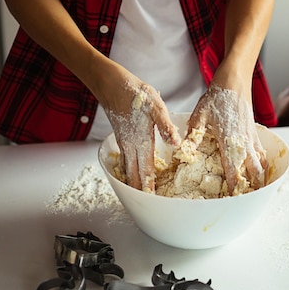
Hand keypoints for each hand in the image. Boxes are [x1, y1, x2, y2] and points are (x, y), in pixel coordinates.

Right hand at [103, 76, 180, 192]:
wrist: (112, 85)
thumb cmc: (135, 93)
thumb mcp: (156, 107)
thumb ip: (165, 126)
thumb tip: (175, 143)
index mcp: (141, 142)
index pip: (146, 171)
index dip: (149, 187)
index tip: (153, 201)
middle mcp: (131, 146)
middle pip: (134, 175)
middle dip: (140, 190)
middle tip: (148, 204)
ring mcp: (124, 143)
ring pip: (128, 169)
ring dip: (134, 182)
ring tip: (140, 194)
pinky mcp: (122, 137)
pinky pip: (125, 160)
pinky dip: (129, 171)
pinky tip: (132, 172)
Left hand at [186, 84, 266, 193]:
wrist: (234, 81)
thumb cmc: (216, 97)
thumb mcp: (199, 116)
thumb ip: (193, 136)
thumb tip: (183, 152)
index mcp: (230, 141)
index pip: (234, 171)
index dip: (233, 187)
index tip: (231, 200)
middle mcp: (244, 143)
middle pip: (255, 172)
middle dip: (252, 187)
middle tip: (245, 200)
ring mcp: (252, 138)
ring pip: (261, 164)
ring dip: (259, 178)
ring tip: (255, 191)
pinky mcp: (254, 133)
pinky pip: (261, 153)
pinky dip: (262, 165)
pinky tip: (258, 170)